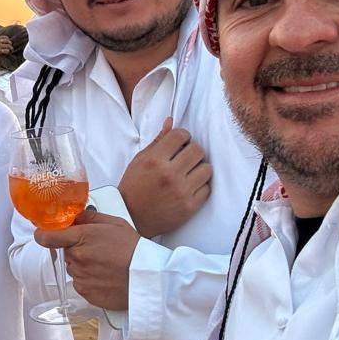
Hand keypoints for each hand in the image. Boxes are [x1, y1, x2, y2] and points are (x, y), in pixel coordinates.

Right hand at [0, 35, 13, 60]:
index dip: (8, 40)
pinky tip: (7, 53)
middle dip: (10, 45)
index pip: (6, 37)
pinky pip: (6, 51)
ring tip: (11, 51)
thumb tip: (1, 41)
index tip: (8, 43)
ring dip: (11, 49)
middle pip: (8, 41)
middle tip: (11, 48)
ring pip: (9, 46)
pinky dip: (8, 52)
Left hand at [37, 211, 138, 311]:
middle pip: (65, 253)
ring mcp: (81, 277)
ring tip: (105, 265)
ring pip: (73, 269)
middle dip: (76, 250)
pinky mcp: (86, 293)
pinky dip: (89, 281)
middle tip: (97, 250)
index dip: (43, 235)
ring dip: (83, 266)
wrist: (148, 278)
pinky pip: (80, 284)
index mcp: (82, 238)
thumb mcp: (115, 224)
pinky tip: (105, 277)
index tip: (44, 234)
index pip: (47, 237)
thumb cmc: (134, 250)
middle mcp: (78, 259)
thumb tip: (74, 216)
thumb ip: (89, 218)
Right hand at [118, 117, 211, 237]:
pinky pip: (207, 188)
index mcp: (154, 160)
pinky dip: (200, 185)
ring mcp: (181, 191)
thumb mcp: (139, 161)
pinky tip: (189, 186)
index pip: (180, 135)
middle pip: (197, 150)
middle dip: (192, 150)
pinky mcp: (189, 206)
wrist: (131, 218)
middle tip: (185, 157)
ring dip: (199, 168)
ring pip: (206, 168)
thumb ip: (157, 141)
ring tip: (189, 172)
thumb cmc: (133, 186)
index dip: (183, 136)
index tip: (180, 142)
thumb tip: (171, 121)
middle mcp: (169, 174)